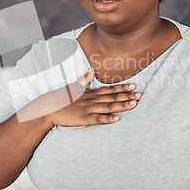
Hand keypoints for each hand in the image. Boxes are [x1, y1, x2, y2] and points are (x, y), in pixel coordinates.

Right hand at [17, 69, 141, 126]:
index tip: (134, 86)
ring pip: (108, 107)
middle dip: (127, 96)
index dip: (122, 88)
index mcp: (90, 93)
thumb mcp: (73, 86)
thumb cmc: (61, 97)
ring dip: (122, 105)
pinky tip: (117, 118)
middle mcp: (91, 100)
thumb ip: (84, 80)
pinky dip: (108, 119)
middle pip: (112, 97)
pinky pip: (97, 119)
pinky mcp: (83, 119)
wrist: (49, 107)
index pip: (109, 89)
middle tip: (141, 95)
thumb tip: (90, 70)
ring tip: (134, 104)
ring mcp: (88, 109)